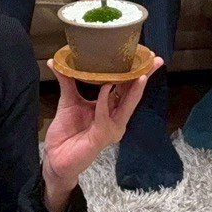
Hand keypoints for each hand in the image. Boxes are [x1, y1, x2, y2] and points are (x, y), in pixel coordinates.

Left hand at [42, 49, 163, 209]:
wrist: (55, 156)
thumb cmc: (66, 131)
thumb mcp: (68, 100)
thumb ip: (67, 81)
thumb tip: (56, 61)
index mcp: (110, 107)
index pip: (126, 87)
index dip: (135, 72)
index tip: (146, 56)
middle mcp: (115, 117)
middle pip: (132, 94)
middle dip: (144, 77)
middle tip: (155, 61)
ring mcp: (111, 128)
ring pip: (126, 105)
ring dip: (134, 90)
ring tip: (141, 75)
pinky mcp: (103, 136)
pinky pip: (105, 115)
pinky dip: (105, 100)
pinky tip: (106, 87)